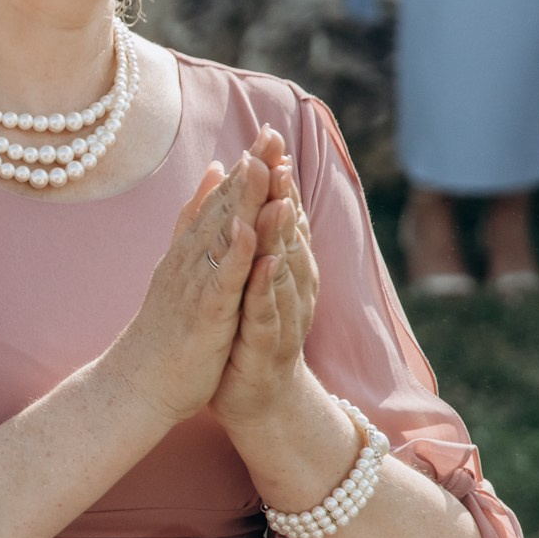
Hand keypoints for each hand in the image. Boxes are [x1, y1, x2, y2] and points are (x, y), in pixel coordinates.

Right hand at [103, 132, 274, 426]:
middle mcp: (189, 261)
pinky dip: (234, 254)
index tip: (267, 133)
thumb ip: (195, 219)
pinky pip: (221, 281)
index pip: (220, 201)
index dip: (245, 167)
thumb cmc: (164, 331)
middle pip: (222, 208)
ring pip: (221, 237)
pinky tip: (248, 229)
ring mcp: (194, 286)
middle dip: (249, 170)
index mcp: (190, 252)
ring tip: (263, 166)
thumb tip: (214, 172)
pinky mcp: (202, 315)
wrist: (137, 383)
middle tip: (270, 133)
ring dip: (243, 202)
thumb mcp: (181, 266)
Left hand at [210, 130, 320, 429]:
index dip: (277, 178)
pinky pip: (266, 313)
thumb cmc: (249, 333)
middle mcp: (289, 286)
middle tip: (278, 154)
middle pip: (288, 233)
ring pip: (284, 268)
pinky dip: (266, 288)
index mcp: (282, 268)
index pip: (281, 215)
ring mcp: (280, 315)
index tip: (269, 139)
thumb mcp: (251, 280)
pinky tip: (264, 266)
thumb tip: (267, 193)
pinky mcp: (266, 344)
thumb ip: (261, 238)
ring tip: (280, 199)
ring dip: (283, 234)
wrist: (257, 398)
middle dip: (283, 193)